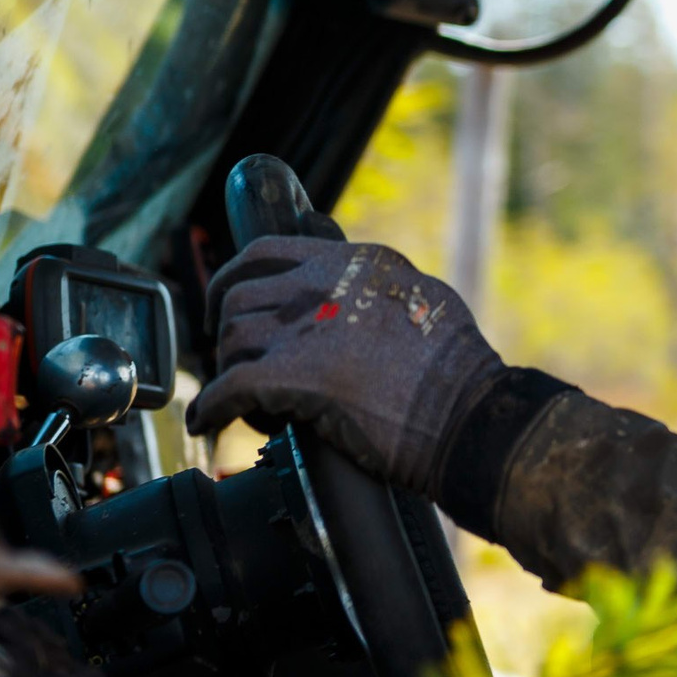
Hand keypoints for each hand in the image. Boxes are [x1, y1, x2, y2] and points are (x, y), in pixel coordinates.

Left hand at [188, 237, 504, 494]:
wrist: (469, 414)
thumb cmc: (460, 371)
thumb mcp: (424, 300)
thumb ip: (380, 290)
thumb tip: (359, 299)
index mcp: (355, 262)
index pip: (265, 253)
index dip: (232, 279)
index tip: (226, 303)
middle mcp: (323, 285)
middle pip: (239, 298)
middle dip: (225, 331)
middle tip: (231, 358)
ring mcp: (306, 329)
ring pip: (232, 341)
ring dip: (227, 372)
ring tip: (236, 401)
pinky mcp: (295, 377)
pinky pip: (228, 388)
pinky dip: (210, 408)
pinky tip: (207, 423)